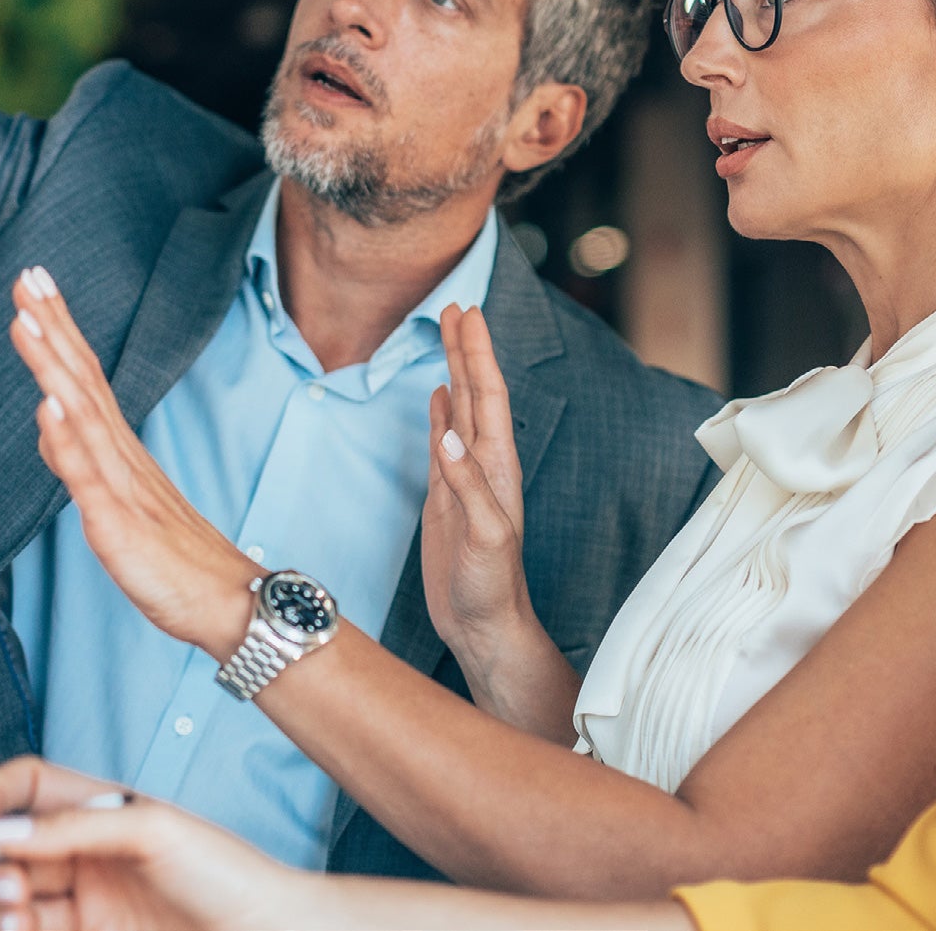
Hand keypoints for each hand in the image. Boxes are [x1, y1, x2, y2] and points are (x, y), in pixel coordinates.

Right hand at [0, 757, 313, 930]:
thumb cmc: (227, 873)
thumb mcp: (153, 830)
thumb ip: (75, 826)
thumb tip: (2, 830)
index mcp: (103, 808)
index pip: (29, 788)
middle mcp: (86, 852)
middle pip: (8, 847)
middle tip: (6, 879)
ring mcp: (85, 899)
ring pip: (11, 895)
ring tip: (14, 907)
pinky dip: (13, 930)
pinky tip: (21, 927)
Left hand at [8, 267, 264, 658]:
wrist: (226, 602)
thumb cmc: (176, 559)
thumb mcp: (117, 506)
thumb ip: (82, 461)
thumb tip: (49, 420)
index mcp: (122, 452)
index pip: (86, 379)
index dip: (60, 331)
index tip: (37, 286)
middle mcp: (123, 457)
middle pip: (83, 381)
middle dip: (52, 328)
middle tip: (28, 277)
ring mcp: (123, 486)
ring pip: (83, 416)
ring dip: (54, 366)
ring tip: (29, 322)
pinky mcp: (119, 523)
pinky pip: (91, 479)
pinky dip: (69, 440)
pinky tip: (49, 407)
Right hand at [421, 306, 545, 671]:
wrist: (485, 627)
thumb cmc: (492, 589)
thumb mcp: (486, 537)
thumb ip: (468, 485)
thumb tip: (447, 432)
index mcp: (498, 468)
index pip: (488, 397)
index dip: (478, 355)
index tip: (467, 314)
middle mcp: (483, 466)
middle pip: (474, 393)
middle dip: (466, 349)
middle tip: (455, 307)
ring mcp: (463, 480)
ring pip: (457, 411)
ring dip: (454, 372)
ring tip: (447, 335)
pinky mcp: (444, 498)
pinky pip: (441, 444)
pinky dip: (439, 414)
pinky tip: (438, 396)